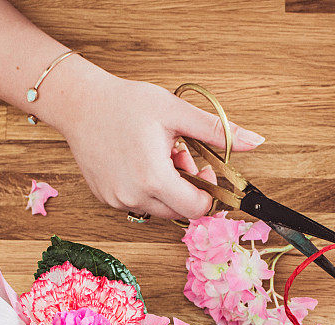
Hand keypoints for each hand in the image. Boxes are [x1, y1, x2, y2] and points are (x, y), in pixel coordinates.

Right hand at [62, 70, 263, 218]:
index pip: (197, 208)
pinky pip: (139, 204)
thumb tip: (256, 142)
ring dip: (168, 190)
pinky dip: (146, 190)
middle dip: (188, 189)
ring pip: (160, 210)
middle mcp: (134, 196)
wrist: (79, 104)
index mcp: (154, 178)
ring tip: (159, 158)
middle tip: (179, 156)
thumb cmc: (125, 103)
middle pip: (180, 211)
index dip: (207, 193)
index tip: (204, 169)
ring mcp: (118, 201)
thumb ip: (217, 131)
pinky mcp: (106, 199)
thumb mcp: (176, 112)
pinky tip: (138, 163)